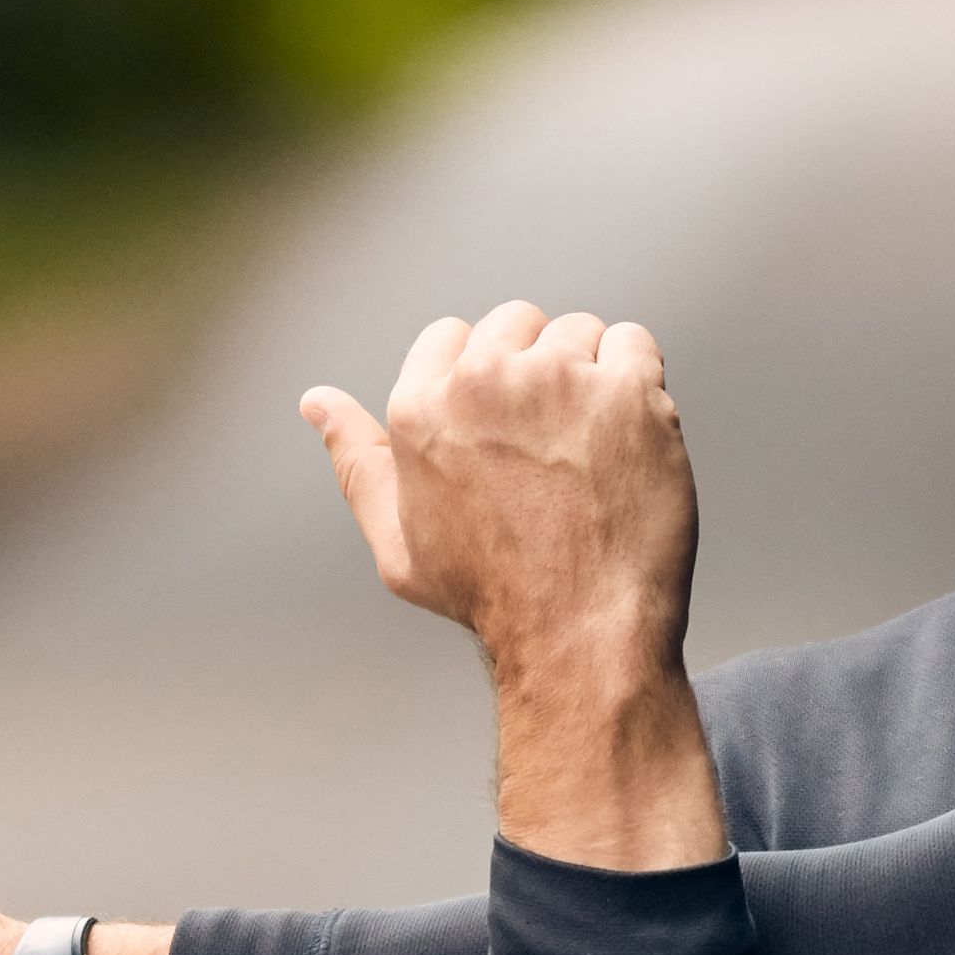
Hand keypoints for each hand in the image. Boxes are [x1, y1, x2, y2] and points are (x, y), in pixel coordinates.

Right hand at [304, 304, 726, 871]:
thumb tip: (315, 401)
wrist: (580, 631)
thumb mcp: (397, 542)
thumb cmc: (488, 597)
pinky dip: (639, 382)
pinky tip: (631, 439)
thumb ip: (356, 461)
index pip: (451, 335)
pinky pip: (633, 343)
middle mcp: (482, 380)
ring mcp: (557, 378)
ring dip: (590, 376)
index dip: (484, 380)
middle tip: (553, 446)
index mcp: (419, 409)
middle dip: (536, 368)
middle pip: (516, 322)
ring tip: (593, 451)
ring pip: (578, 330)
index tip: (507, 431)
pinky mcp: (623, 388)